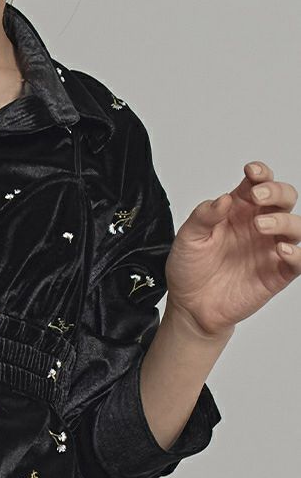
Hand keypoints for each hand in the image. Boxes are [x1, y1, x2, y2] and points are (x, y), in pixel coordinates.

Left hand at [164, 161, 299, 337]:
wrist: (190, 305)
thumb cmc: (189, 267)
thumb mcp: (188, 238)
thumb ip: (204, 216)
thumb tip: (223, 198)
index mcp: (237, 210)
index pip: (257, 184)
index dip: (260, 173)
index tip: (251, 172)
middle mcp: (258, 225)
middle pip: (284, 198)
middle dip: (276, 191)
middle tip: (257, 197)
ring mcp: (269, 248)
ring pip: (296, 225)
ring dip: (284, 220)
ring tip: (260, 226)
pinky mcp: (277, 273)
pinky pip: (299, 260)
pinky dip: (298, 253)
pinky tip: (282, 250)